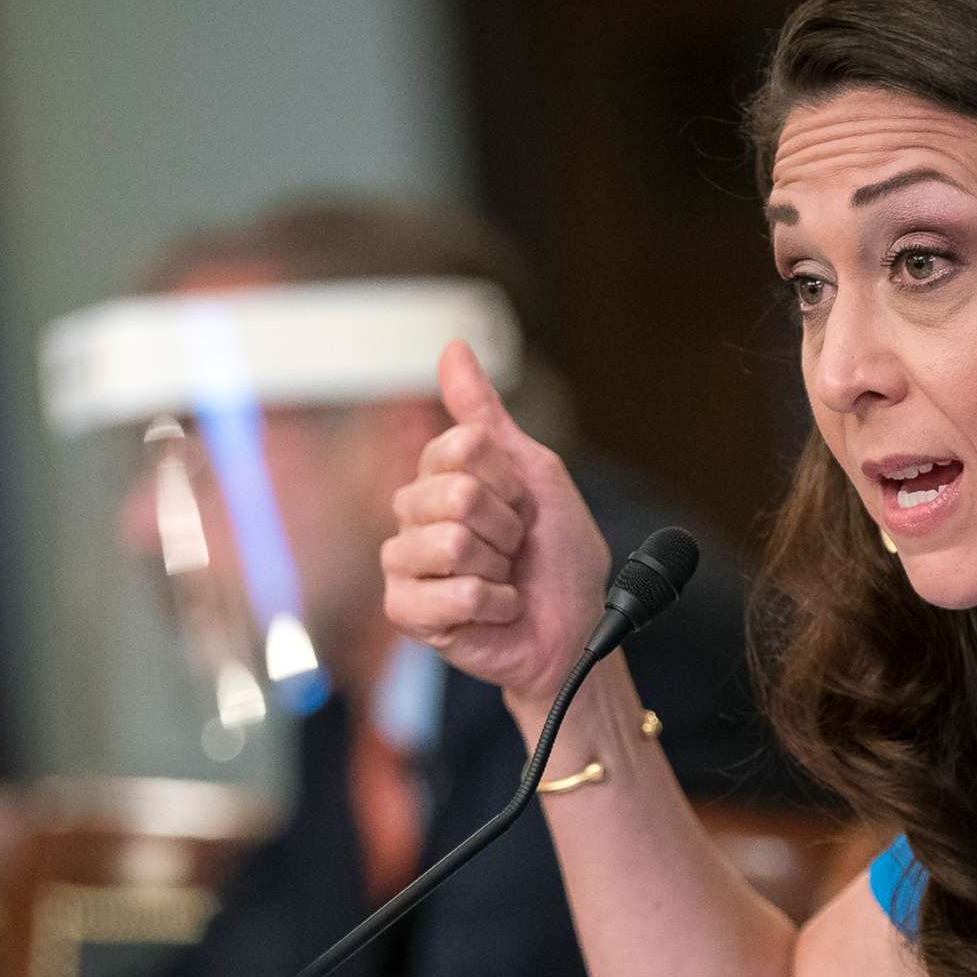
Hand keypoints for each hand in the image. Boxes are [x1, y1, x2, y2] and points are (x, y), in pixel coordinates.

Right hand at [383, 341, 610, 712]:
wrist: (573, 629)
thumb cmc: (556, 557)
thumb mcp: (537, 473)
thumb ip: (486, 415)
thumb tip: (453, 347)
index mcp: (440, 475)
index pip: (461, 445)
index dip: (509, 478)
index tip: (523, 504)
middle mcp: (412, 512)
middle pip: (457, 493)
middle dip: (507, 526)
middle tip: (514, 548)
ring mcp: (404, 562)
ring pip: (451, 542)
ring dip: (500, 567)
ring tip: (503, 579)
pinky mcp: (407, 611)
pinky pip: (455, 594)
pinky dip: (495, 604)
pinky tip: (496, 611)